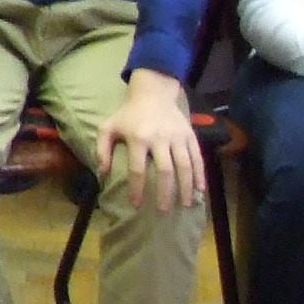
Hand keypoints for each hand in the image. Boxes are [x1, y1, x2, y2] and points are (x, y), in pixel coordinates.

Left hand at [94, 69, 203, 213]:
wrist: (152, 92)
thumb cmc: (127, 113)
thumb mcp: (108, 127)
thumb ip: (102, 149)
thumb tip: (102, 173)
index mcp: (138, 138)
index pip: (137, 169)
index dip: (137, 188)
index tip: (136, 204)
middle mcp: (160, 138)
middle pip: (165, 170)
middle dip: (165, 192)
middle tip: (163, 210)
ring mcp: (177, 137)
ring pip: (185, 165)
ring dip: (186, 187)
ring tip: (186, 204)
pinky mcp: (190, 135)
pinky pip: (197, 157)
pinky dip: (200, 174)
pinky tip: (201, 188)